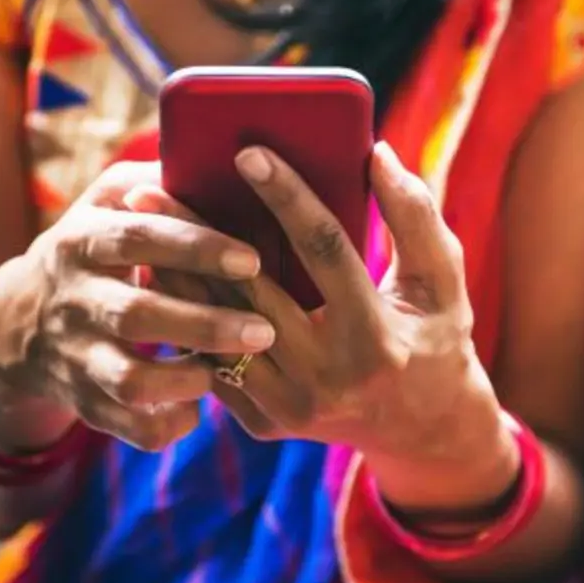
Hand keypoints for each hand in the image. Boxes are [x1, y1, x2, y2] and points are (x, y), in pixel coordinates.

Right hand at [0, 163, 275, 452]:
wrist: (17, 321)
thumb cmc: (96, 247)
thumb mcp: (109, 201)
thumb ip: (160, 180)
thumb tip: (226, 158)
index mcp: (85, 239)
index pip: (140, 237)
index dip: (196, 248)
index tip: (252, 260)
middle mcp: (75, 298)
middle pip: (137, 314)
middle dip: (204, 324)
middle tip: (264, 330)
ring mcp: (76, 354)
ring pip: (129, 379)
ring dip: (184, 379)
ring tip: (224, 370)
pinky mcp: (83, 400)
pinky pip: (126, 426)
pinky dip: (165, 425)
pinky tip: (196, 409)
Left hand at [156, 143, 517, 509]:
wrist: (423, 431)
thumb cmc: (437, 340)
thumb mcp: (442, 282)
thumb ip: (415, 217)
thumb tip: (376, 153)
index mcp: (377, 340)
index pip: (326, 252)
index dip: (287, 198)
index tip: (248, 152)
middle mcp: (329, 381)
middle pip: (250, 293)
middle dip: (199, 236)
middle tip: (152, 187)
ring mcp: (291, 408)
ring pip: (218, 333)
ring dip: (175, 278)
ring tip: (141, 227)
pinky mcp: (265, 424)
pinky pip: (214, 365)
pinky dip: (184, 320)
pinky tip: (158, 278)